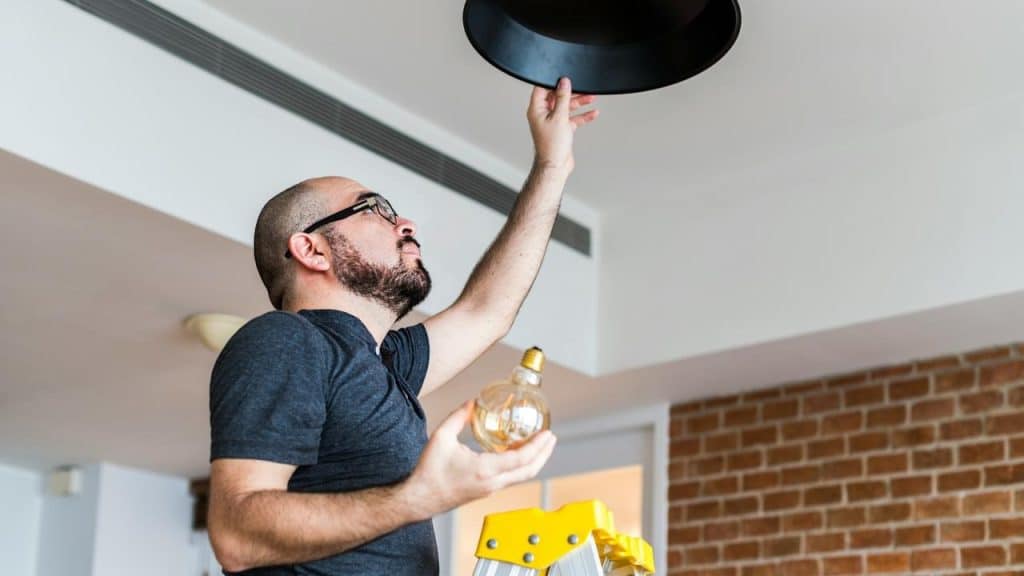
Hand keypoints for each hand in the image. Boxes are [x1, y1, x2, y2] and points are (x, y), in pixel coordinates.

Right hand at [403, 400, 556, 518]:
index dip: (538, 446)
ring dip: (534, 461)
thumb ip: (459, 417)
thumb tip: (472, 402)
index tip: (547, 434)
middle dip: (544, 454)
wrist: (419, 499)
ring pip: (521, 477)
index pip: (521, 459)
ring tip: (539, 444)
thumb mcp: (442, 437)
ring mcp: (490, 489)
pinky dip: (520, 465)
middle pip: (529, 471)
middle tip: (551, 438)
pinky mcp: (486, 491)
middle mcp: (492, 483)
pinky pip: (510, 478)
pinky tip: (517, 453)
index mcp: (484, 470)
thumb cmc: (429, 472)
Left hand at [527, 77, 598, 174]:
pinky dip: (582, 115)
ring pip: (566, 107)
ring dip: (579, 102)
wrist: (555, 165)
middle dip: (571, 92)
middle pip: (557, 97)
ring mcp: (552, 122)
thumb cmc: (552, 146)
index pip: (542, 89)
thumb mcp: (559, 117)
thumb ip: (562, 98)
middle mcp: (543, 114)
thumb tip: (564, 83)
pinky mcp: (561, 129)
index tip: (564, 78)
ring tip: (591, 97)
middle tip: (582, 88)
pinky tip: (592, 113)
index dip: (553, 82)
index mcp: (536, 109)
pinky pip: (572, 118)